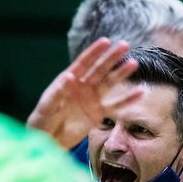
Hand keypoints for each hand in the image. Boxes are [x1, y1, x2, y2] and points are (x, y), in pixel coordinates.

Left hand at [27, 38, 142, 148]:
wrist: (48, 139)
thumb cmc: (42, 120)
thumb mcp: (47, 106)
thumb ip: (58, 92)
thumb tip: (70, 76)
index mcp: (68, 80)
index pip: (83, 62)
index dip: (94, 52)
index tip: (106, 42)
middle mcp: (82, 86)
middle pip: (99, 69)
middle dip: (112, 57)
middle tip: (125, 45)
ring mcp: (92, 99)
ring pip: (109, 83)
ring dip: (121, 74)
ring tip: (134, 63)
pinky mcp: (98, 113)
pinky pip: (115, 106)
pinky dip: (127, 100)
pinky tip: (139, 93)